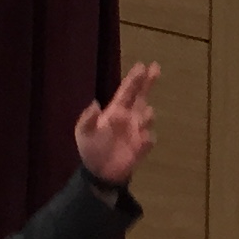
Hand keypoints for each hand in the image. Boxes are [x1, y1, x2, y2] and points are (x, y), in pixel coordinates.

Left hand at [74, 62, 159, 188]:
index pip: (127, 92)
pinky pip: (148, 139)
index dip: (134, 79)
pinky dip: (147, 138)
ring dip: (146, 115)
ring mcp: (137, 131)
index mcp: (115, 111)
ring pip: (147, 117)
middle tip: (155, 68)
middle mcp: (129, 117)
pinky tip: (142, 139)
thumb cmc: (91, 148)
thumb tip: (94, 103)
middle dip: (148, 83)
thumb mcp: (83, 132)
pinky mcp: (141, 147)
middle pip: (142, 97)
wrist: (99, 172)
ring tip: (143, 116)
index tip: (142, 66)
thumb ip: (87, 119)